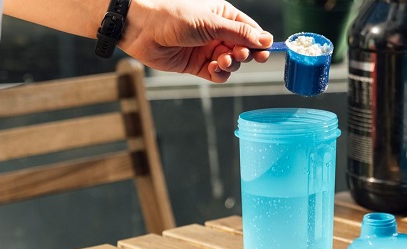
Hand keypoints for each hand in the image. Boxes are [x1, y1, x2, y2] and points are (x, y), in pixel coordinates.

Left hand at [120, 0, 272, 82]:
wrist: (141, 30)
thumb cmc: (173, 16)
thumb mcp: (210, 22)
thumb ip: (239, 33)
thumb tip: (266, 39)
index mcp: (223, 15)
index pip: (250, 30)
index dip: (258, 42)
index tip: (263, 51)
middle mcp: (217, 33)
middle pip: (243, 49)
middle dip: (244, 55)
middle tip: (239, 56)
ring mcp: (208, 50)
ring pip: (232, 64)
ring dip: (231, 65)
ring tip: (221, 61)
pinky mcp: (197, 65)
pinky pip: (217, 74)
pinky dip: (219, 74)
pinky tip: (213, 69)